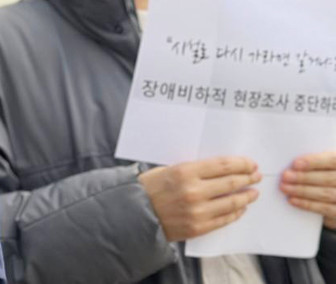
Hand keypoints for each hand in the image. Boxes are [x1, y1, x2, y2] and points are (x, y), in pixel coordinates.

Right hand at [139, 156, 260, 240]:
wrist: (136, 214)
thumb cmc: (150, 188)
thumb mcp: (168, 170)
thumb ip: (193, 169)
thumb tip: (220, 168)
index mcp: (185, 172)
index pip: (222, 165)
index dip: (241, 164)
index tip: (250, 163)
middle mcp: (194, 191)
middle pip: (231, 182)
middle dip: (248, 178)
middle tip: (255, 176)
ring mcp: (198, 211)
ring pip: (232, 202)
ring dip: (247, 196)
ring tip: (253, 192)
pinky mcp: (199, 227)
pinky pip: (225, 219)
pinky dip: (236, 212)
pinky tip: (241, 207)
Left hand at [280, 151, 335, 229]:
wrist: (332, 189)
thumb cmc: (323, 172)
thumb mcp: (323, 164)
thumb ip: (314, 161)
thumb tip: (292, 163)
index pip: (332, 160)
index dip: (314, 161)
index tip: (295, 164)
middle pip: (328, 179)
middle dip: (304, 177)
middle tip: (285, 176)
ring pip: (326, 194)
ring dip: (302, 191)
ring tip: (284, 187)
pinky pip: (325, 209)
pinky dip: (307, 204)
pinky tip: (292, 200)